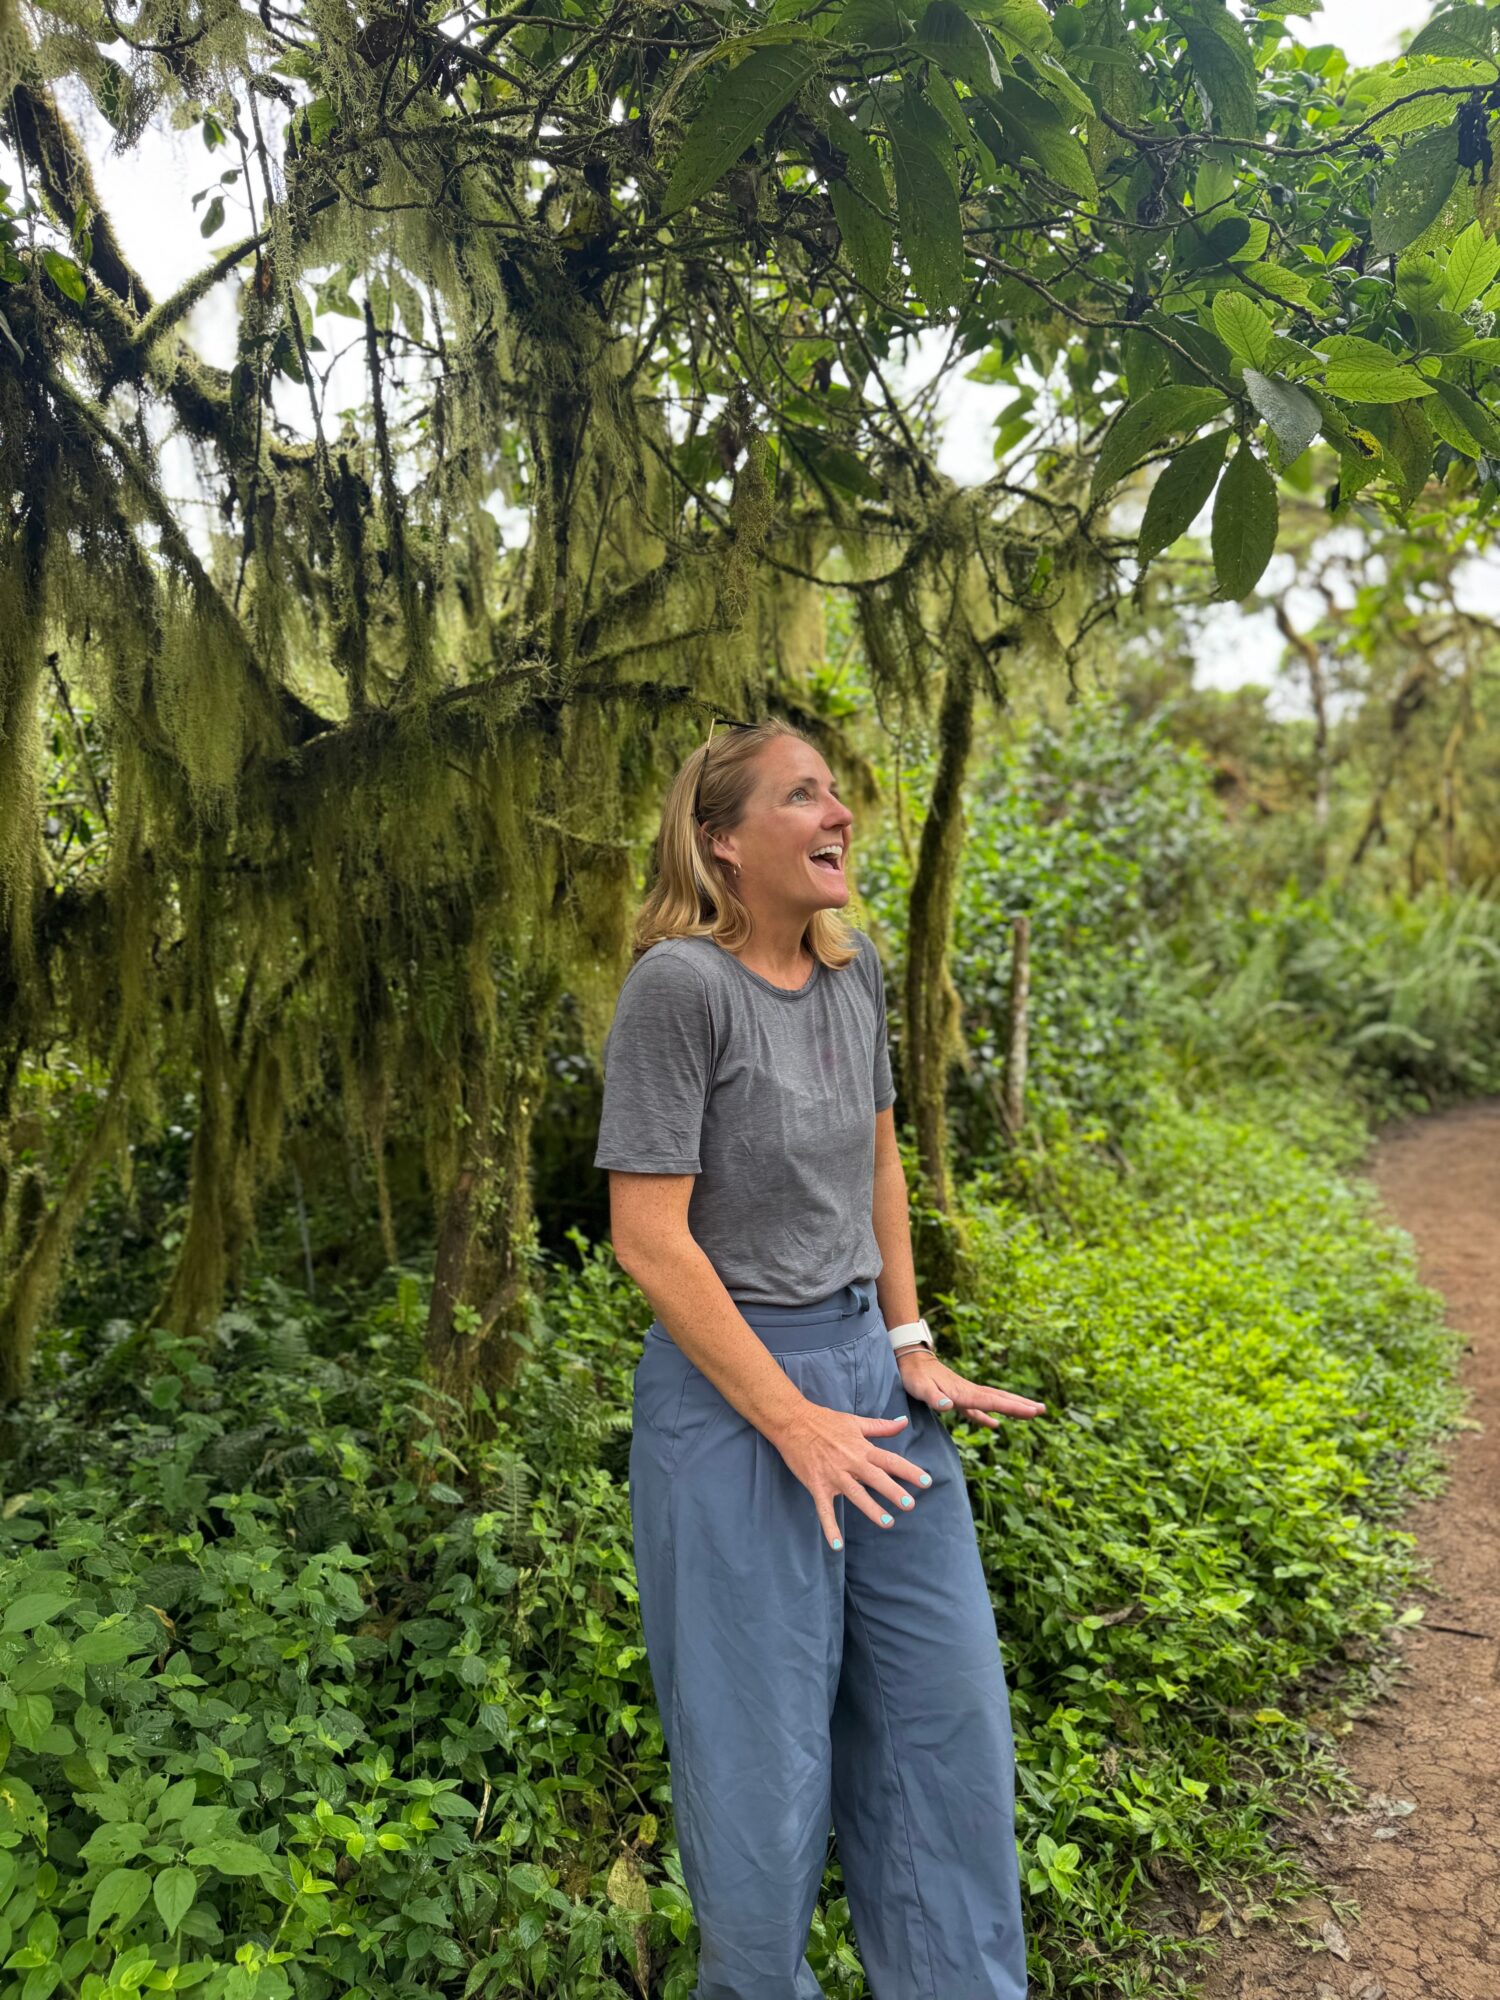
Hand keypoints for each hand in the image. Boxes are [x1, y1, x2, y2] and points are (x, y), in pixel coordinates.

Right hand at [771, 1400, 931, 1550]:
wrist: (793, 1422)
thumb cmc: (825, 1420)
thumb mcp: (855, 1421)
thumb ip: (881, 1426)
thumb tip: (904, 1422)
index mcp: (862, 1448)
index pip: (890, 1460)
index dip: (909, 1471)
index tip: (926, 1481)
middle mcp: (850, 1462)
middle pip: (876, 1478)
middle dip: (893, 1492)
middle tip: (909, 1505)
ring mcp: (833, 1475)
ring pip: (855, 1494)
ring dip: (871, 1509)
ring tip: (887, 1522)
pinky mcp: (817, 1485)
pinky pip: (824, 1509)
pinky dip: (829, 1527)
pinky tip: (836, 1545)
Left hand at [896, 1346, 1046, 1428]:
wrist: (910, 1360)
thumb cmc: (914, 1375)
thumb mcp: (920, 1388)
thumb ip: (935, 1397)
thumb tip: (949, 1405)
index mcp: (963, 1392)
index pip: (993, 1401)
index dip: (1013, 1408)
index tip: (1033, 1411)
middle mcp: (969, 1392)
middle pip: (1000, 1399)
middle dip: (1021, 1405)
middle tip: (1043, 1410)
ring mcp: (965, 1394)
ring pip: (994, 1400)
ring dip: (1013, 1406)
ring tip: (1033, 1411)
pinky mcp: (958, 1397)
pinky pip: (978, 1408)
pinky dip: (988, 1416)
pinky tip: (996, 1424)